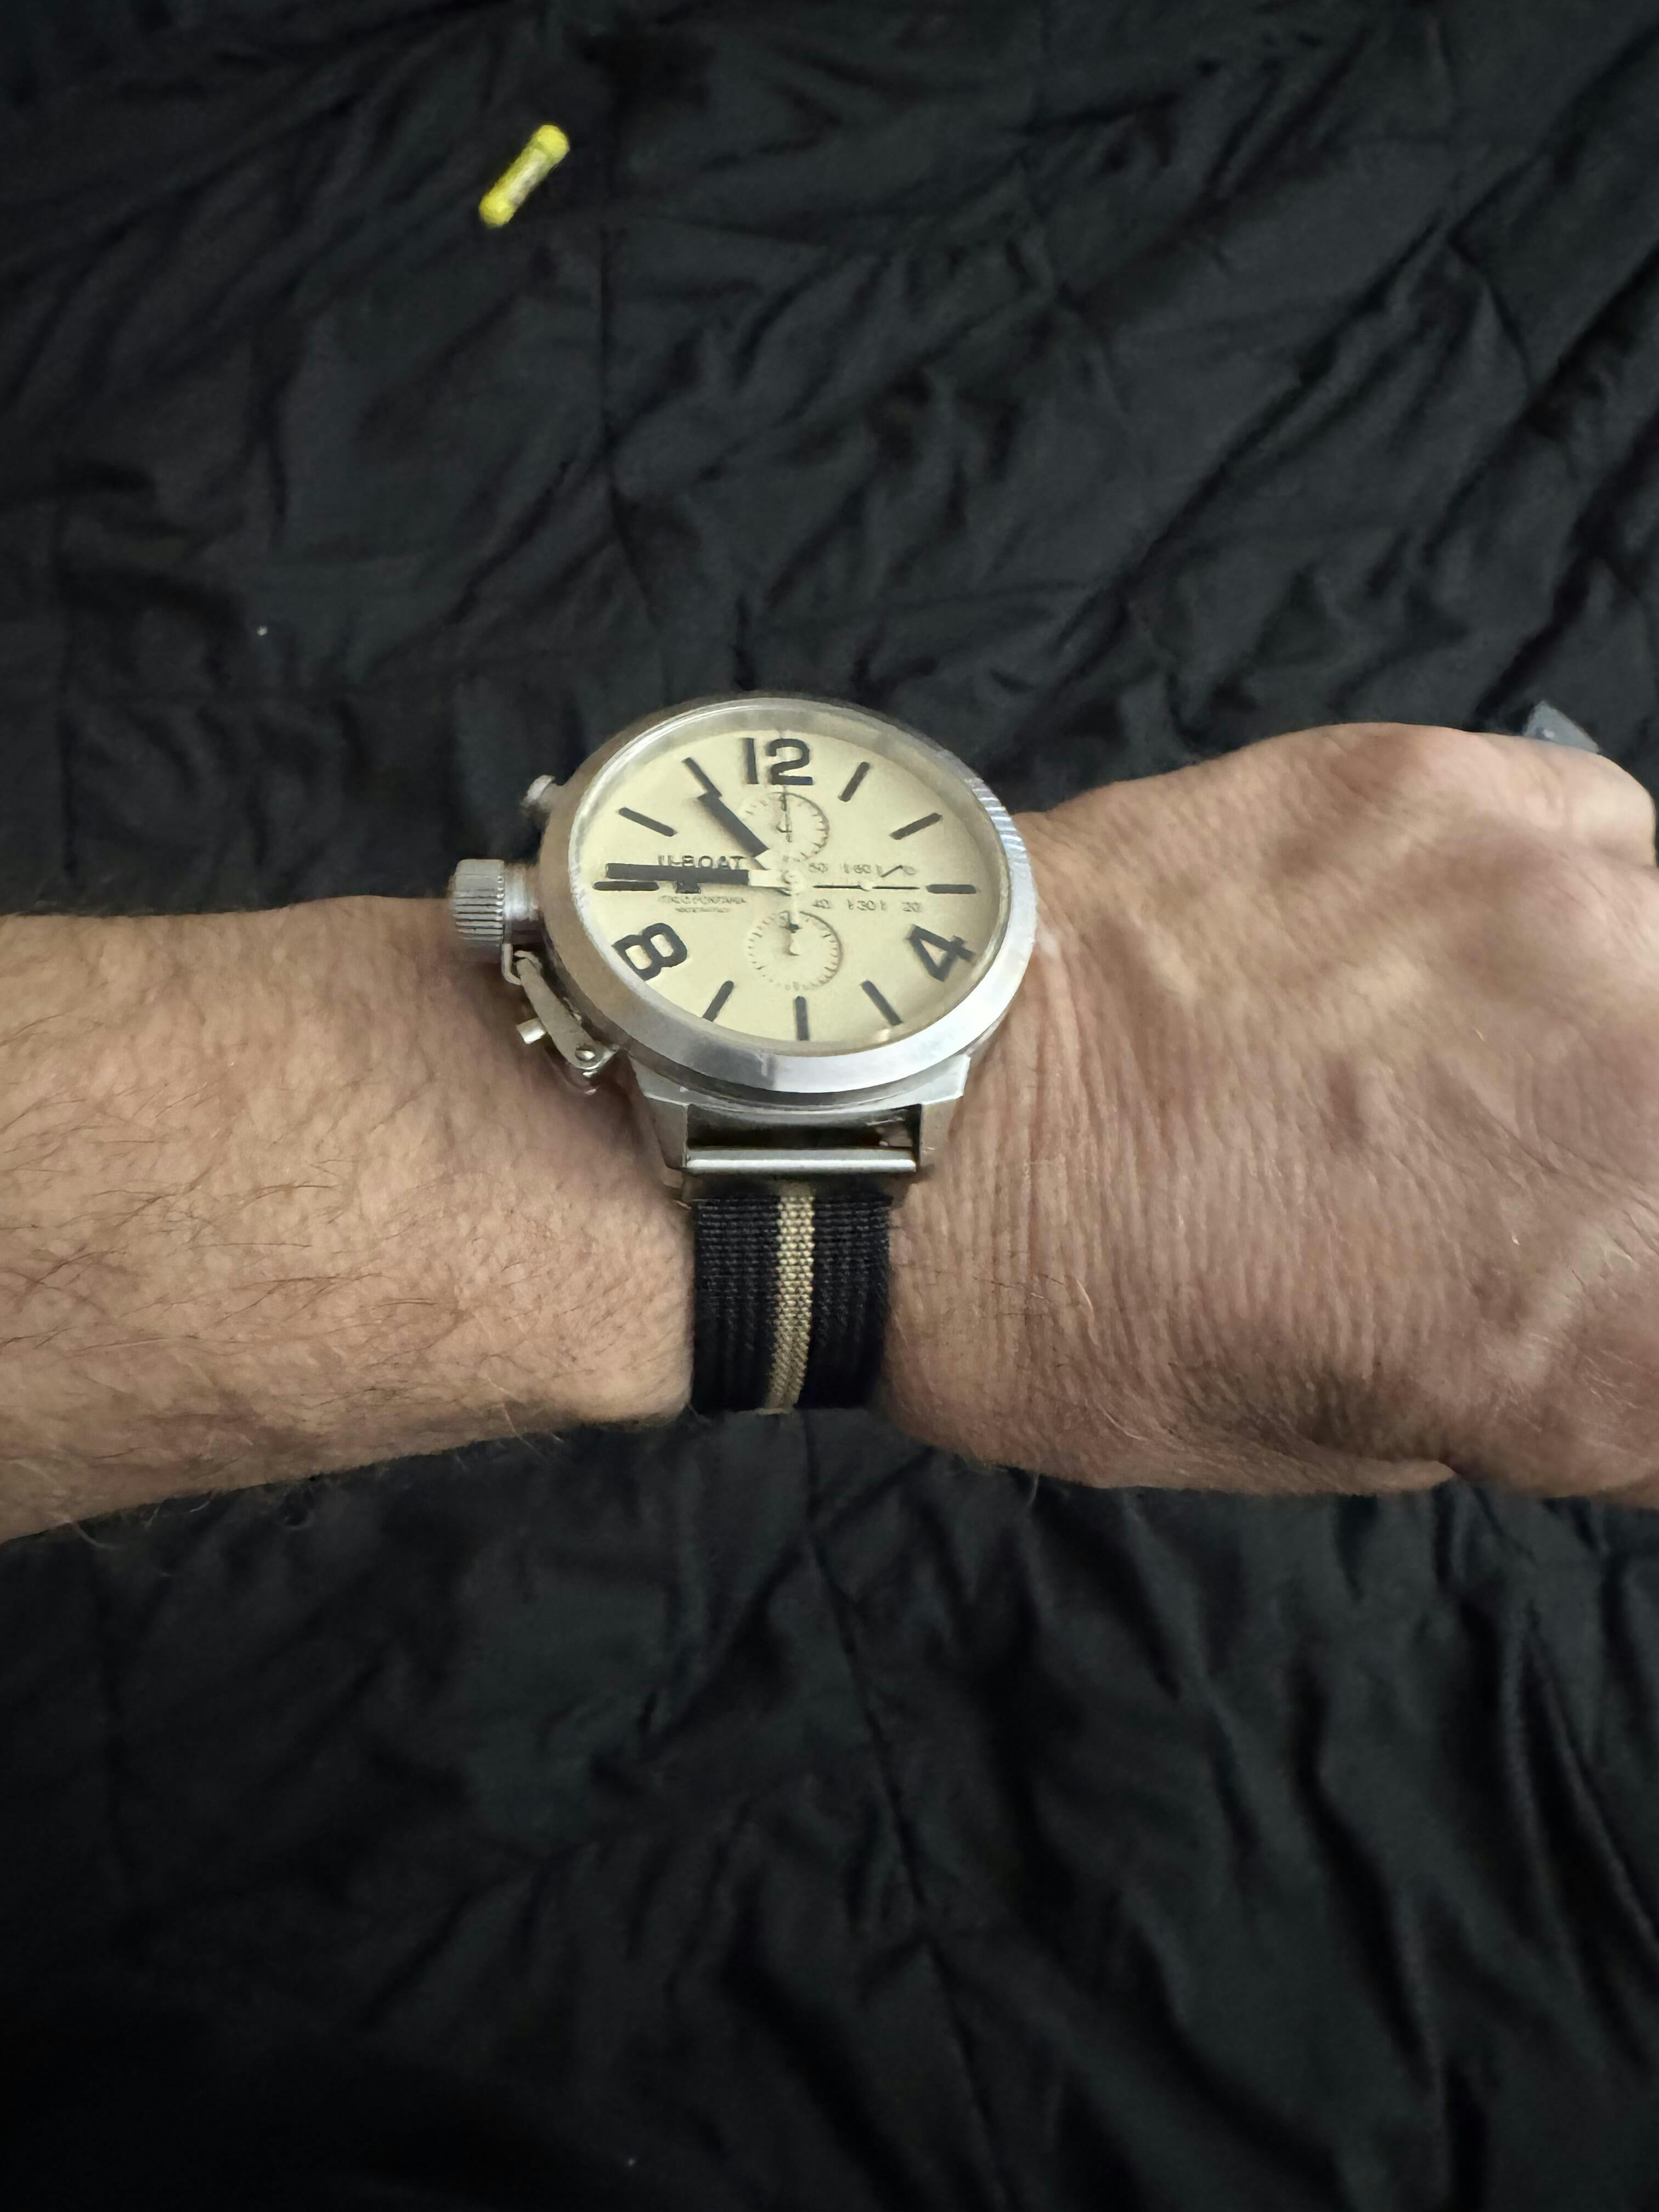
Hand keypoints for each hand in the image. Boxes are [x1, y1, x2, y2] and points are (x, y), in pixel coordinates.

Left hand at [884, 722, 1658, 1504]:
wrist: (908, 1111)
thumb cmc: (1088, 1320)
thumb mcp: (1352, 1437)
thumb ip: (1541, 1363)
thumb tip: (1598, 1294)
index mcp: (1604, 1333)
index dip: (1645, 1346)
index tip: (1593, 1319)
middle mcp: (1641, 1106)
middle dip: (1631, 1180)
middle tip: (1536, 1187)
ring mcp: (1566, 919)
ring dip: (1625, 1031)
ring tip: (1515, 1058)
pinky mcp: (1462, 787)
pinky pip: (1615, 831)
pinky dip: (1573, 903)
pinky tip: (1472, 945)